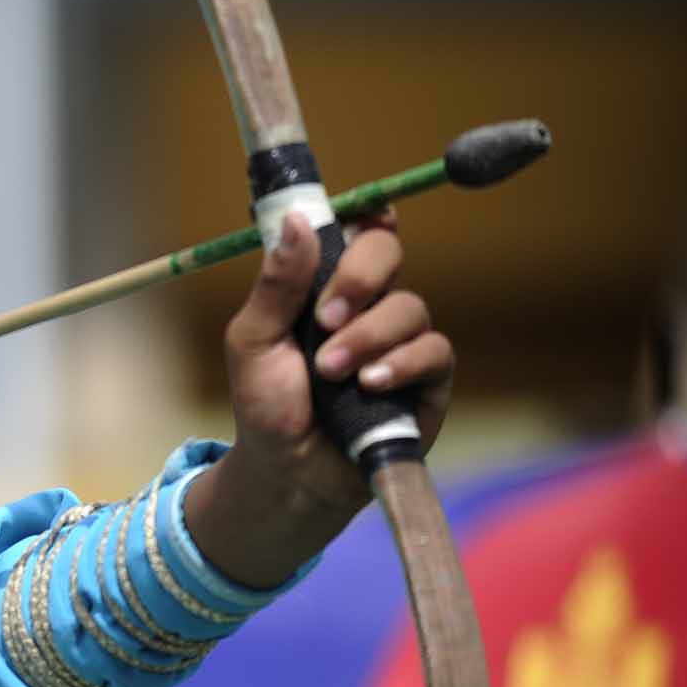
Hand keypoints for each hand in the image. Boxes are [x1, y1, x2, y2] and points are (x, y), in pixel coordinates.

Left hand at [185, 209, 454, 587]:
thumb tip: (297, 220)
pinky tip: (369, 385)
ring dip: (367, 335)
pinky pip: (434, 350)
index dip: (364, 214)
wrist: (287, 472)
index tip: (363, 214)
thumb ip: (277, 285)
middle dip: (359, 276)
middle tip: (326, 315)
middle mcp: (366, 304)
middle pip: (386, 252)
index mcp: (321, 286)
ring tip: (331, 372)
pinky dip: (401, 363)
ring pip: (408, 305)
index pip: (354, 232)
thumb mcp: (253, 341)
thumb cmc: (267, 405)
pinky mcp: (427, 380)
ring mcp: (400, 340)